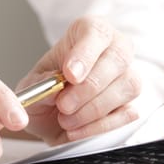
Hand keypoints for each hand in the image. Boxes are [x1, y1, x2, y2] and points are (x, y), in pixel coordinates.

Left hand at [17, 16, 140, 144]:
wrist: (51, 119)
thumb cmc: (45, 92)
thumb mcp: (32, 85)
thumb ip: (40, 84)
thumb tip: (53, 88)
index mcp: (88, 33)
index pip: (96, 32)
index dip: (85, 53)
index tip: (70, 75)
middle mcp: (114, 49)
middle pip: (117, 59)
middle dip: (89, 87)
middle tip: (64, 105)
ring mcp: (127, 77)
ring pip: (127, 86)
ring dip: (94, 108)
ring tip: (65, 120)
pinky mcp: (131, 104)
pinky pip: (127, 114)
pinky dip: (99, 126)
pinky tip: (76, 130)